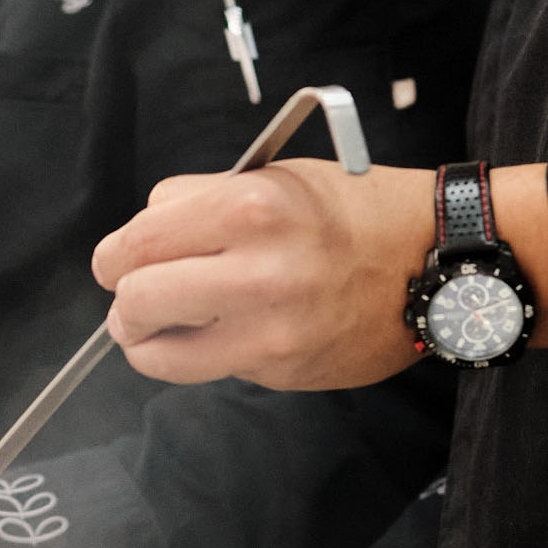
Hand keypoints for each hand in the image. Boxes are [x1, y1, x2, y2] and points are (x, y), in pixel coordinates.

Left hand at [92, 159, 434, 388]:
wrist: (433, 262)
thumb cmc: (353, 210)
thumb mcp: (275, 177)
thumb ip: (202, 199)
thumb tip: (142, 233)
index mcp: (249, 208)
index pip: (139, 238)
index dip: (115, 254)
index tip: (116, 262)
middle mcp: (257, 271)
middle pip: (135, 297)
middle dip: (122, 301)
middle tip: (131, 298)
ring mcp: (270, 330)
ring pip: (158, 352)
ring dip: (145, 341)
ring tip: (156, 327)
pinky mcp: (282, 370)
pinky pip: (209, 369)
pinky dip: (200, 356)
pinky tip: (224, 333)